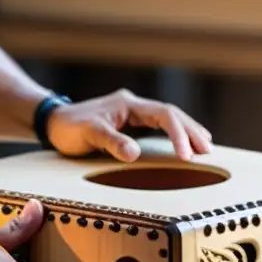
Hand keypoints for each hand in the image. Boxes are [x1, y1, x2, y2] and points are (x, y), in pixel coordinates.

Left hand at [46, 89, 212, 162]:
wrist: (53, 122)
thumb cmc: (69, 128)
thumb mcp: (88, 134)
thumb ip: (111, 142)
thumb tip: (134, 153)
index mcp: (129, 104)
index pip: (164, 115)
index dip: (179, 134)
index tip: (186, 156)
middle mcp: (135, 105)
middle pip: (172, 114)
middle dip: (191, 132)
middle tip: (208, 151)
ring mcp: (133, 113)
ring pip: (169, 118)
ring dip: (187, 132)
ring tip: (205, 147)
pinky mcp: (131, 123)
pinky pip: (160, 126)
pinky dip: (175, 134)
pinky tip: (185, 145)